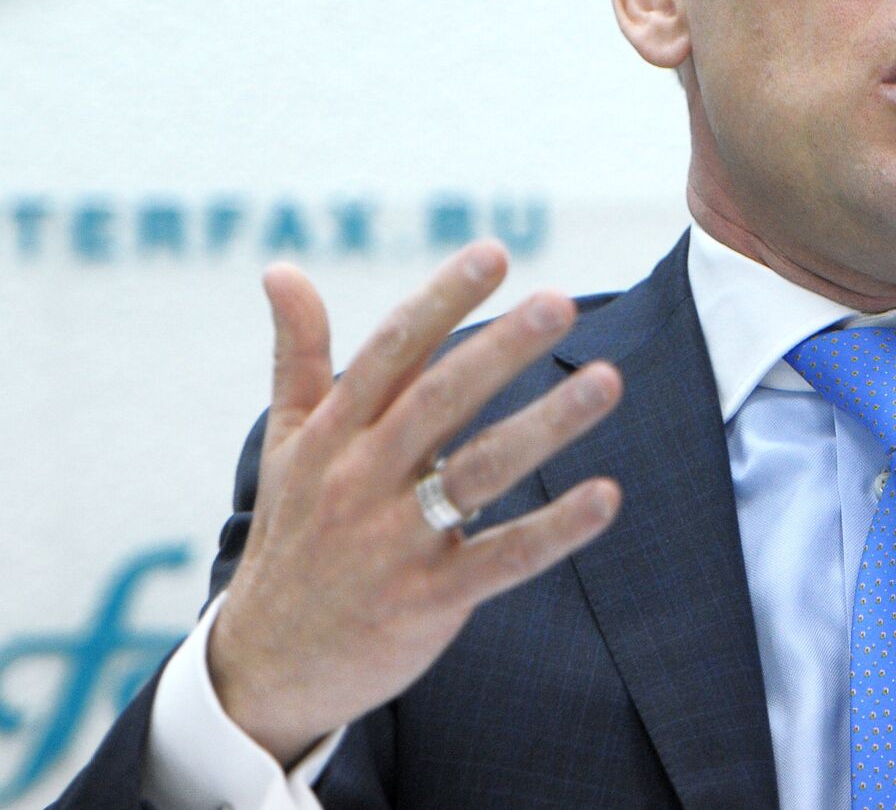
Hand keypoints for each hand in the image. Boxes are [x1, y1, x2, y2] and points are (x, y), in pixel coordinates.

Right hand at [207, 242, 622, 765]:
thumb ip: (298, 356)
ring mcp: (394, 541)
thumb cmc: (292, 535)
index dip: (441, 300)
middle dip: (499, 349)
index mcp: (331, 435)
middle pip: (438, 401)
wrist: (263, 667)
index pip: (390, 352)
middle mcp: (361, 479)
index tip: (495, 253)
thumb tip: (281, 269)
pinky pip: (500, 559)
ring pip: (478, 471)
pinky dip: (554, 530)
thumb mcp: (285, 444)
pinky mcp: (427, 598)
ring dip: (545, 425)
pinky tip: (607, 496)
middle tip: (559, 302)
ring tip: (607, 379)